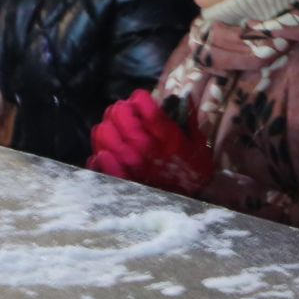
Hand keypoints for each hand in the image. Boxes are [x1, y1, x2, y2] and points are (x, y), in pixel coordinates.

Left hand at [87, 89, 211, 193]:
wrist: (192, 201)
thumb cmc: (194, 168)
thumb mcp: (198, 142)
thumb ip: (189, 120)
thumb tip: (181, 97)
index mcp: (170, 139)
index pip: (150, 113)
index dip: (140, 100)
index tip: (139, 97)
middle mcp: (150, 150)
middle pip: (125, 123)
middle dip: (120, 110)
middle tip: (121, 108)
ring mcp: (134, 166)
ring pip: (109, 140)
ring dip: (106, 128)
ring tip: (108, 124)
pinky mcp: (124, 180)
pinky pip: (105, 166)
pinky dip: (100, 157)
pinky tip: (102, 151)